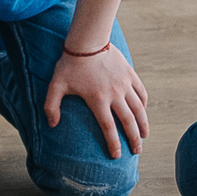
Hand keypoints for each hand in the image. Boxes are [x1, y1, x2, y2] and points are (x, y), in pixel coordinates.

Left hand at [44, 44, 148, 158]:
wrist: (87, 40)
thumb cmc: (70, 63)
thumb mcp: (56, 85)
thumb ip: (51, 106)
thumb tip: (52, 125)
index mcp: (98, 100)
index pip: (108, 128)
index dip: (113, 144)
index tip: (116, 156)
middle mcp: (115, 94)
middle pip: (128, 122)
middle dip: (134, 139)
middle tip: (137, 151)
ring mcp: (124, 84)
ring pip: (139, 109)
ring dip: (143, 124)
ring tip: (145, 136)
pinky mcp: (129, 74)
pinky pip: (141, 92)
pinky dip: (144, 104)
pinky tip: (144, 111)